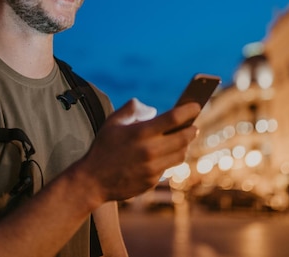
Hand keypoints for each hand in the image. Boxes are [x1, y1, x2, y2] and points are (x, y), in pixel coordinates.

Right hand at [78, 98, 199, 204]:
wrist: (93, 180)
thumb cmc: (103, 147)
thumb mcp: (112, 122)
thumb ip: (131, 109)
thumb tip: (152, 109)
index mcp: (140, 132)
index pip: (174, 118)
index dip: (189, 110)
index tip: (196, 106)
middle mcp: (149, 150)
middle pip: (184, 137)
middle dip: (192, 129)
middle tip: (194, 125)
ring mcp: (152, 168)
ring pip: (181, 154)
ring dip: (185, 145)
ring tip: (183, 139)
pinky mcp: (152, 181)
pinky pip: (169, 167)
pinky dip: (171, 158)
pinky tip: (167, 153)